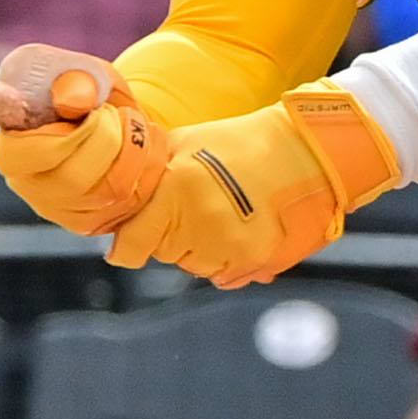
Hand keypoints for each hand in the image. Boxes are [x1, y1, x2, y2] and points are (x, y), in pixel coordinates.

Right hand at [0, 45, 168, 236]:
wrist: (118, 117)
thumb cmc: (89, 90)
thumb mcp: (83, 72)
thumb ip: (76, 80)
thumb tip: (73, 103)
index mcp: (9, 145)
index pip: (16, 156)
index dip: (59, 135)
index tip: (89, 111)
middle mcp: (27, 184)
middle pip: (72, 178)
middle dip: (106, 139)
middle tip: (112, 113)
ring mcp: (58, 208)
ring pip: (106, 194)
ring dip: (131, 152)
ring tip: (129, 125)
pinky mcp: (89, 222)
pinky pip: (126, 206)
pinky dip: (144, 172)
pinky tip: (140, 150)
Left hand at [107, 83, 400, 287]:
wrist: (301, 150)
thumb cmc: (238, 143)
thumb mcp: (184, 144)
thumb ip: (149, 175)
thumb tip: (116, 202)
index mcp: (176, 188)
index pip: (130, 246)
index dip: (126, 246)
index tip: (127, 244)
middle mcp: (200, 220)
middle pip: (163, 255)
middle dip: (168, 236)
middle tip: (192, 207)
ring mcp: (230, 243)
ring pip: (193, 267)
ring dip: (198, 249)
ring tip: (220, 215)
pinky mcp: (255, 258)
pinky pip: (223, 276)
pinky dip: (225, 260)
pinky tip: (238, 230)